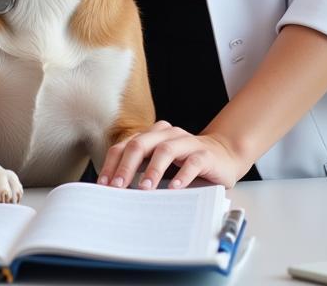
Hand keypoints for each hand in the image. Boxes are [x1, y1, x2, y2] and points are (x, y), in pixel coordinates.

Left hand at [97, 121, 249, 189]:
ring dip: (152, 170)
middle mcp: (165, 134)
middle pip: (139, 144)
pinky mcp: (204, 154)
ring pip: (164, 150)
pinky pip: (192, 163)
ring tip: (145, 188)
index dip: (112, 164)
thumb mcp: (161, 164)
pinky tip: (174, 188)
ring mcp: (185, 142)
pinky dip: (182, 176)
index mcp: (150, 135)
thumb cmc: (186, 162)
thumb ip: (143, 171)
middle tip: (118, 187)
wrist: (223, 155)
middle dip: (126, 166)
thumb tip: (119, 192)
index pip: (124, 146)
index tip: (104, 184)